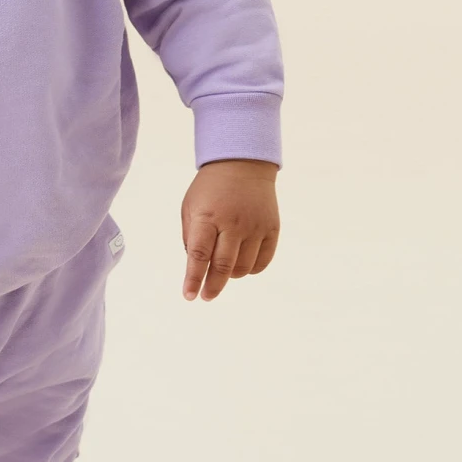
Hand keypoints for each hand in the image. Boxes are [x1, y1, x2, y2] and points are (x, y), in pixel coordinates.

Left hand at [181, 158, 278, 301]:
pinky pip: (262, 262)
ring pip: (243, 267)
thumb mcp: (190, 207)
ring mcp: (255, 226)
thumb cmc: (210, 190)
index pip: (199, 254)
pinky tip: (241, 264)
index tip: (189, 296)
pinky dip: (250, 269)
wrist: (242, 165)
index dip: (193, 279)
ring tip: (222, 270)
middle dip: (212, 286)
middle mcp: (233, 222)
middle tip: (206, 296)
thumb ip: (191, 237)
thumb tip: (198, 268)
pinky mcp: (272, 229)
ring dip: (230, 275)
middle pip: (223, 266)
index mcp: (207, 216)